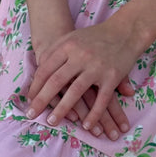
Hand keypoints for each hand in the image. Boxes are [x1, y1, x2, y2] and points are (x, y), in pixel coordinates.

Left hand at [25, 21, 137, 137]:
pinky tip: (86, 126)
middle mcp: (81, 56)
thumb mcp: (72, 37)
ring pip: (76, 92)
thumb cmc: (95, 36)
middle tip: (31, 114)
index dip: (36, 85)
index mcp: (68, 45)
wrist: (126, 31)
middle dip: (42, 100)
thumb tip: (37, 69)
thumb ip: (55, 51)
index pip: (46, 68)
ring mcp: (97, 67)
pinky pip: (101, 99)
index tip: (29, 99)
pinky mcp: (112, 76)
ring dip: (62, 109)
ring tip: (51, 122)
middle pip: (56, 81)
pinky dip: (93, 114)